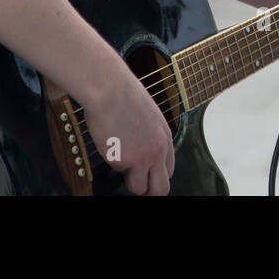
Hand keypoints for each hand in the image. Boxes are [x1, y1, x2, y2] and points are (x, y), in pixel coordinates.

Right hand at [83, 70, 175, 194]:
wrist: (110, 89)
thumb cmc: (123, 94)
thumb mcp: (147, 114)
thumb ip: (148, 133)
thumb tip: (140, 144)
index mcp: (165, 136)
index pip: (169, 168)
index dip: (156, 174)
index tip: (145, 173)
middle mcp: (158, 150)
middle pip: (162, 187)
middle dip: (149, 189)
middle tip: (136, 183)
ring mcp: (143, 158)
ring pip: (141, 189)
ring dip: (130, 182)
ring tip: (120, 162)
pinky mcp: (124, 161)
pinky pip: (118, 172)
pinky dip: (112, 162)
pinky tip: (109, 143)